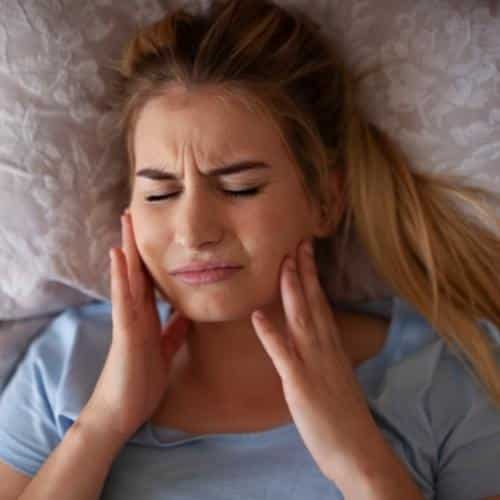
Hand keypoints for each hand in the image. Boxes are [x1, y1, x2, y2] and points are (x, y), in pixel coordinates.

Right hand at [85, 210, 190, 441]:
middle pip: (138, 271)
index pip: (150, 280)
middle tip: (135, 213)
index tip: (156, 233)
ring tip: (126, 221)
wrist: (123, 410)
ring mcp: (128, 320)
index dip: (152, 257)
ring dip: (127, 248)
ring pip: (128, 278)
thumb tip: (187, 314)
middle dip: (137, 243)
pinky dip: (121, 277)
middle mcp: (136, 313)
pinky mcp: (125, 331)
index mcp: (148, 317)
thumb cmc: (142, 381)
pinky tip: (118, 256)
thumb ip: (173, 331)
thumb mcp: (165, 350)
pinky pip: (123, 299)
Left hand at [251, 238, 380, 481]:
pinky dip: (270, 333)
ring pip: (301, 318)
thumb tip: (312, 341)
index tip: (305, 253)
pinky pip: (283, 354)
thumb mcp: (335, 377)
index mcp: (332, 347)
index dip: (312, 277)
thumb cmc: (345, 418)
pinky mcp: (300, 384)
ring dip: (291, 289)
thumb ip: (323, 356)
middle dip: (303, 271)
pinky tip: (257, 315)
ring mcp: (313, 364)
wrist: (359, 452)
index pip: (322, 303)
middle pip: (313, 302)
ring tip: (282, 263)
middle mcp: (325, 348)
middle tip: (296, 242)